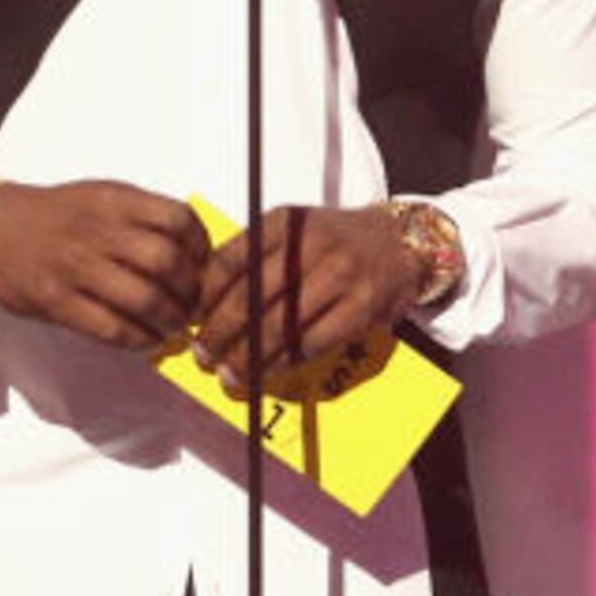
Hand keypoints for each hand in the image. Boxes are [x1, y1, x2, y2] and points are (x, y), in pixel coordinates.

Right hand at [0, 178, 205, 350]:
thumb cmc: (58, 216)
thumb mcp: (101, 197)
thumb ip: (143, 216)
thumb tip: (194, 253)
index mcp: (113, 200)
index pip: (178, 219)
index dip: (201, 246)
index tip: (202, 264)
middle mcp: (96, 231)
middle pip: (166, 262)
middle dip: (190, 289)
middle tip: (192, 301)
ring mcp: (75, 268)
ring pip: (144, 299)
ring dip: (170, 319)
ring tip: (173, 323)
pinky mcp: (57, 302)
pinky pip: (113, 329)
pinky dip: (140, 339)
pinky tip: (147, 337)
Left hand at [191, 206, 422, 389]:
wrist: (400, 244)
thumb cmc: (337, 243)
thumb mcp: (293, 231)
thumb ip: (254, 257)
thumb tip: (206, 305)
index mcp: (282, 223)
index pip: (229, 261)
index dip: (205, 298)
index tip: (195, 321)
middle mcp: (309, 244)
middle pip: (249, 297)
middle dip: (220, 334)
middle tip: (205, 356)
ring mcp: (338, 275)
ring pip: (278, 325)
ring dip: (248, 356)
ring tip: (231, 373)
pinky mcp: (360, 306)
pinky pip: (310, 342)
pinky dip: (284, 362)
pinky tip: (270, 370)